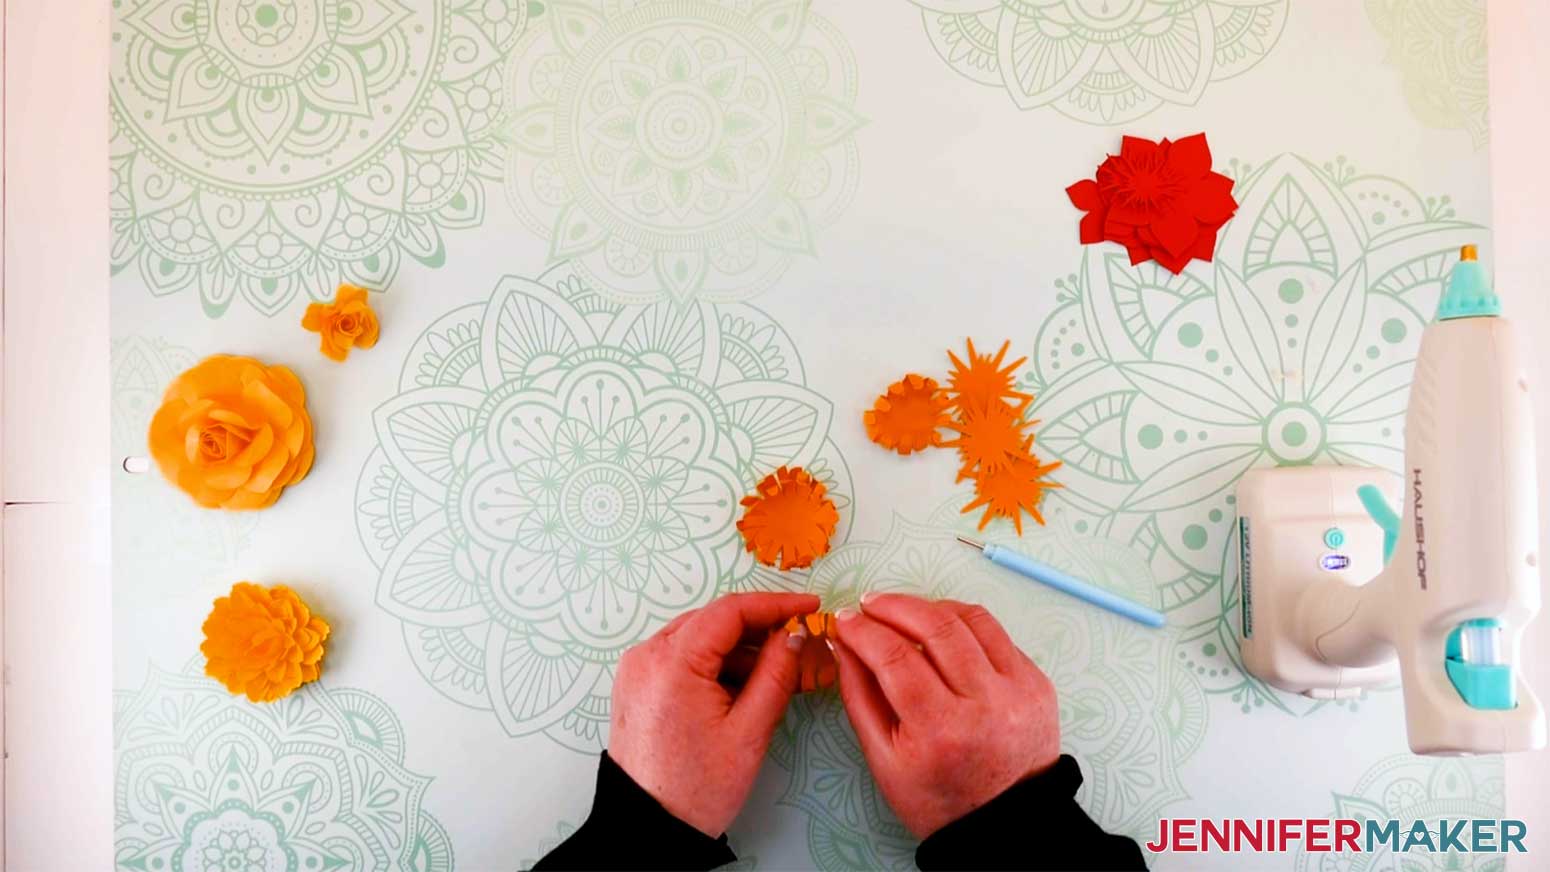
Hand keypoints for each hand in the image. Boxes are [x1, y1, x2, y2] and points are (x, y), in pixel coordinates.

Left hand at [610, 591, 819, 836]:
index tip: (809, 606)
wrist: (648, 828)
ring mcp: (638, 669)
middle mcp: (647, 655)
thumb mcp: (749, 732)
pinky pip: (682, 657)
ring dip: (738, 649)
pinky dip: (715, 664)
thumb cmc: (695, 788)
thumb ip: (775, 675)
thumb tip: (793, 636)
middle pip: (713, 620)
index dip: (775, 604)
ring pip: (699, 638)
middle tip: (799, 642)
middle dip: (759, 629)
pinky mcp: (638, 684)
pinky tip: (743, 686)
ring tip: (776, 674)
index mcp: (672, 662)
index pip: (730, 611)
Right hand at [832, 593, 1059, 838]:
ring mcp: (1018, 690)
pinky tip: (941, 628)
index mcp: (941, 730)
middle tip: (870, 604)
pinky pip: (996, 633)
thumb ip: (858, 694)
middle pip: (936, 626)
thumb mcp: (883, 758)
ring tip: (904, 610)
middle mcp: (985, 704)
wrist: (1003, 821)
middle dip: (894, 605)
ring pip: (971, 619)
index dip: (863, 630)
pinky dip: (964, 623)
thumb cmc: (938, 796)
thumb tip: (844, 641)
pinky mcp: (1036, 682)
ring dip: (931, 606)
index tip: (845, 620)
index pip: (895, 657)